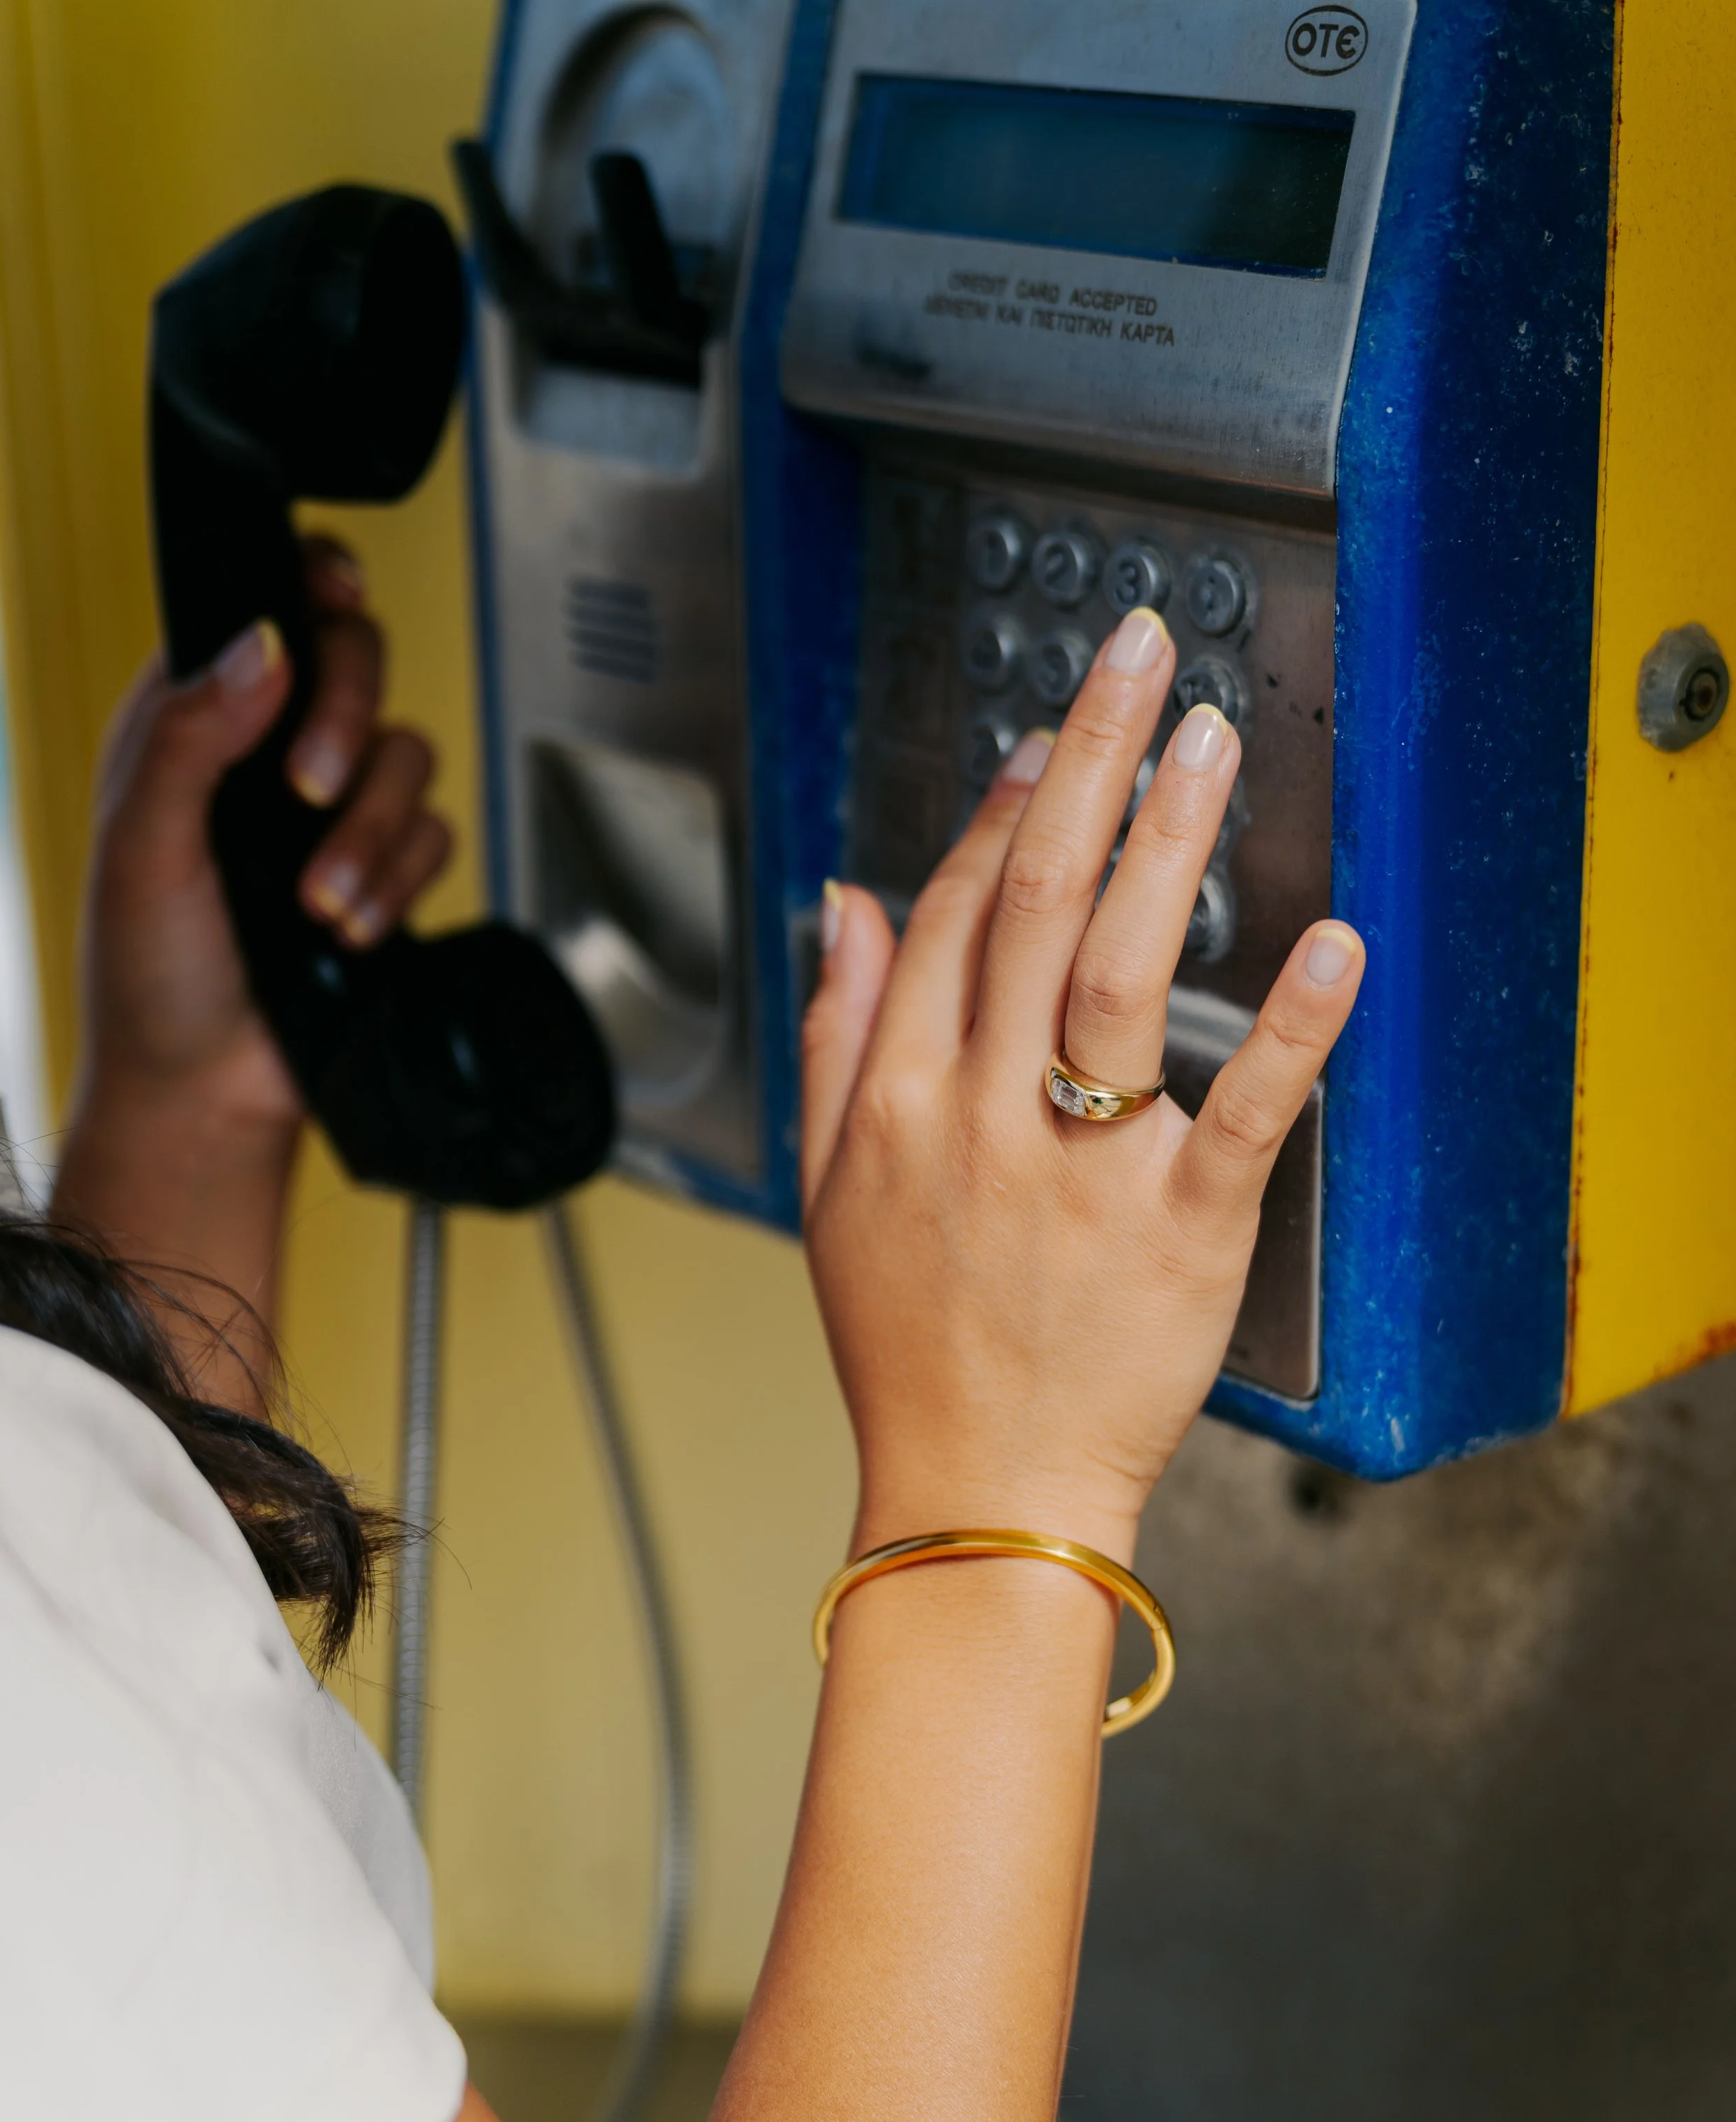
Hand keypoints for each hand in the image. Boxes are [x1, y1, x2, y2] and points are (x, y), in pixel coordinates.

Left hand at [75, 536, 452, 1134]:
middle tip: (308, 788)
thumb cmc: (148, 976)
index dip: (309, 579)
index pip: (263, 606)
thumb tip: (261, 645)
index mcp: (193, 719)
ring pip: (407, 752)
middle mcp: (269, 748)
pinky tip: (349, 929)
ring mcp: (334, 807)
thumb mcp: (141, 846)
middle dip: (346, 719)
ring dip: (368, 832)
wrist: (208, 1089)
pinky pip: (435, 835)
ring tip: (319, 902)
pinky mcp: (386, 865)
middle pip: (357, 657)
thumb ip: (190, 735)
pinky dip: (395, 884)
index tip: (332, 589)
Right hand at [802, 605, 1363, 1563]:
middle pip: (1035, 899)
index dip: (1004, 807)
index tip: (1050, 738)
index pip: (954, 911)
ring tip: (1211, 744)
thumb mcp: (824, 1188)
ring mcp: (1083, 1170)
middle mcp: (982, 1114)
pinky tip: (1328, 940)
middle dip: (1089, 761)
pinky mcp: (1182, 1231)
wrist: (979, 1492)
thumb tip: (844, 902)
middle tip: (1138, 661)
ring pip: (1122, 970)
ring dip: (1168, 842)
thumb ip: (832, 1035)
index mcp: (898, 1098)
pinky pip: (1241, 1109)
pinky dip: (1289, 1024)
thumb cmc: (911, 1347)